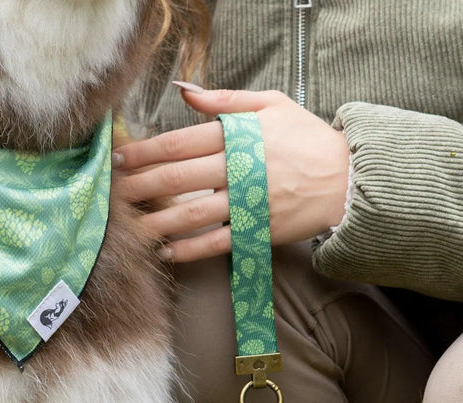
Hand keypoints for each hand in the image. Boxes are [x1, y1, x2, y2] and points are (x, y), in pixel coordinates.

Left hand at [115, 84, 349, 261]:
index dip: (146, 151)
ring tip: (130, 226)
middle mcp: (238, 168)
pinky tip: (166, 251)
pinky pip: (216, 242)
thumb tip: (185, 91)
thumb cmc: (308, 138)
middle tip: (114, 193)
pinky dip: (189, 249)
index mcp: (238, 136)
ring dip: (156, 221)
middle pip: (177, 178)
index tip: (122, 158)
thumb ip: (226, 99)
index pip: (180, 143)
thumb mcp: (272, 104)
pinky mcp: (257, 230)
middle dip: (141, 186)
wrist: (348, 179)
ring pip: (191, 214)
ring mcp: (247, 202)